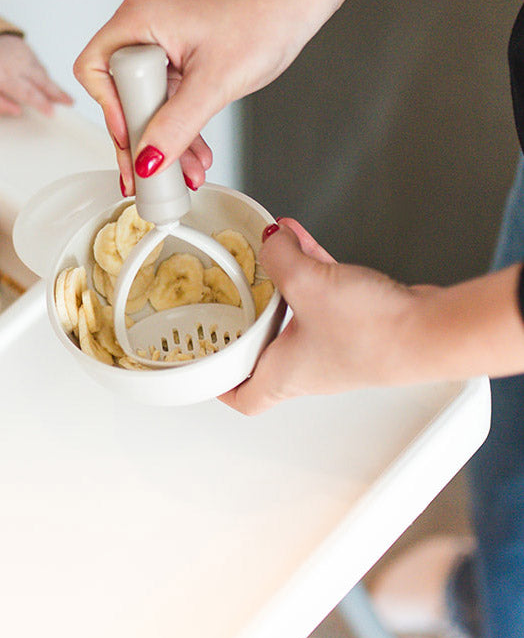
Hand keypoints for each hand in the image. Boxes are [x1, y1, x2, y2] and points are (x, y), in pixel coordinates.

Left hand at [0, 34, 72, 116]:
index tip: (51, 112)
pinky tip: (54, 90)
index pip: (27, 91)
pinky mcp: (31, 53)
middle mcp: (18, 65)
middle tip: (70, 103)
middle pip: (42, 81)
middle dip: (57, 93)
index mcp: (4, 76)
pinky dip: (47, 79)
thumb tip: (17, 112)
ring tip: (67, 100)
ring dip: (56, 88)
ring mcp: (26, 57)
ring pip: (44, 74)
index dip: (41, 102)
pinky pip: (41, 69)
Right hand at [73, 0, 324, 192]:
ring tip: (184, 173)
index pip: (95, 71)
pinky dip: (181, 125)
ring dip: (164, 139)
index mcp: (139, 19)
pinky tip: (196, 154)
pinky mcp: (181, 54)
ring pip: (147, 102)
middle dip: (141, 137)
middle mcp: (144, 26)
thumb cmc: (264, 15)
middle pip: (119, 93)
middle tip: (152, 171)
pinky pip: (168, 97)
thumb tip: (147, 161)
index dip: (110, 111)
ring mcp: (163, 41)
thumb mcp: (215, 82)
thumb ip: (177, 126)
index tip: (132, 139)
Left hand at [219, 219, 426, 414]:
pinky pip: (322, 295)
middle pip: (263, 352)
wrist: (430, 331)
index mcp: (283, 375)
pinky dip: (309, 269)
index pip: (243, 398)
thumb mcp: (306, 284)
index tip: (206, 366)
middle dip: (246, 322)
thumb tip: (270, 241)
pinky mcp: (358, 324)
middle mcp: (308, 367)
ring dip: (279, 283)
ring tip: (264, 252)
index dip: (220, 385)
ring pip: (294, 316)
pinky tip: (299, 239)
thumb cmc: (372, 332)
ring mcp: (334, 346)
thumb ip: (279, 258)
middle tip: (229, 301)